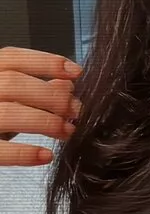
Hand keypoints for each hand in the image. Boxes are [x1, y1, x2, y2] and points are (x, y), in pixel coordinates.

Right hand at [0, 46, 82, 166]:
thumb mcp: (8, 100)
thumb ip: (32, 90)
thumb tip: (66, 85)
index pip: (12, 58)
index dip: (46, 62)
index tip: (76, 72)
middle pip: (13, 84)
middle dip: (51, 96)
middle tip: (76, 110)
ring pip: (9, 112)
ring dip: (46, 122)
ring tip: (68, 131)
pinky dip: (25, 153)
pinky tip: (46, 155)